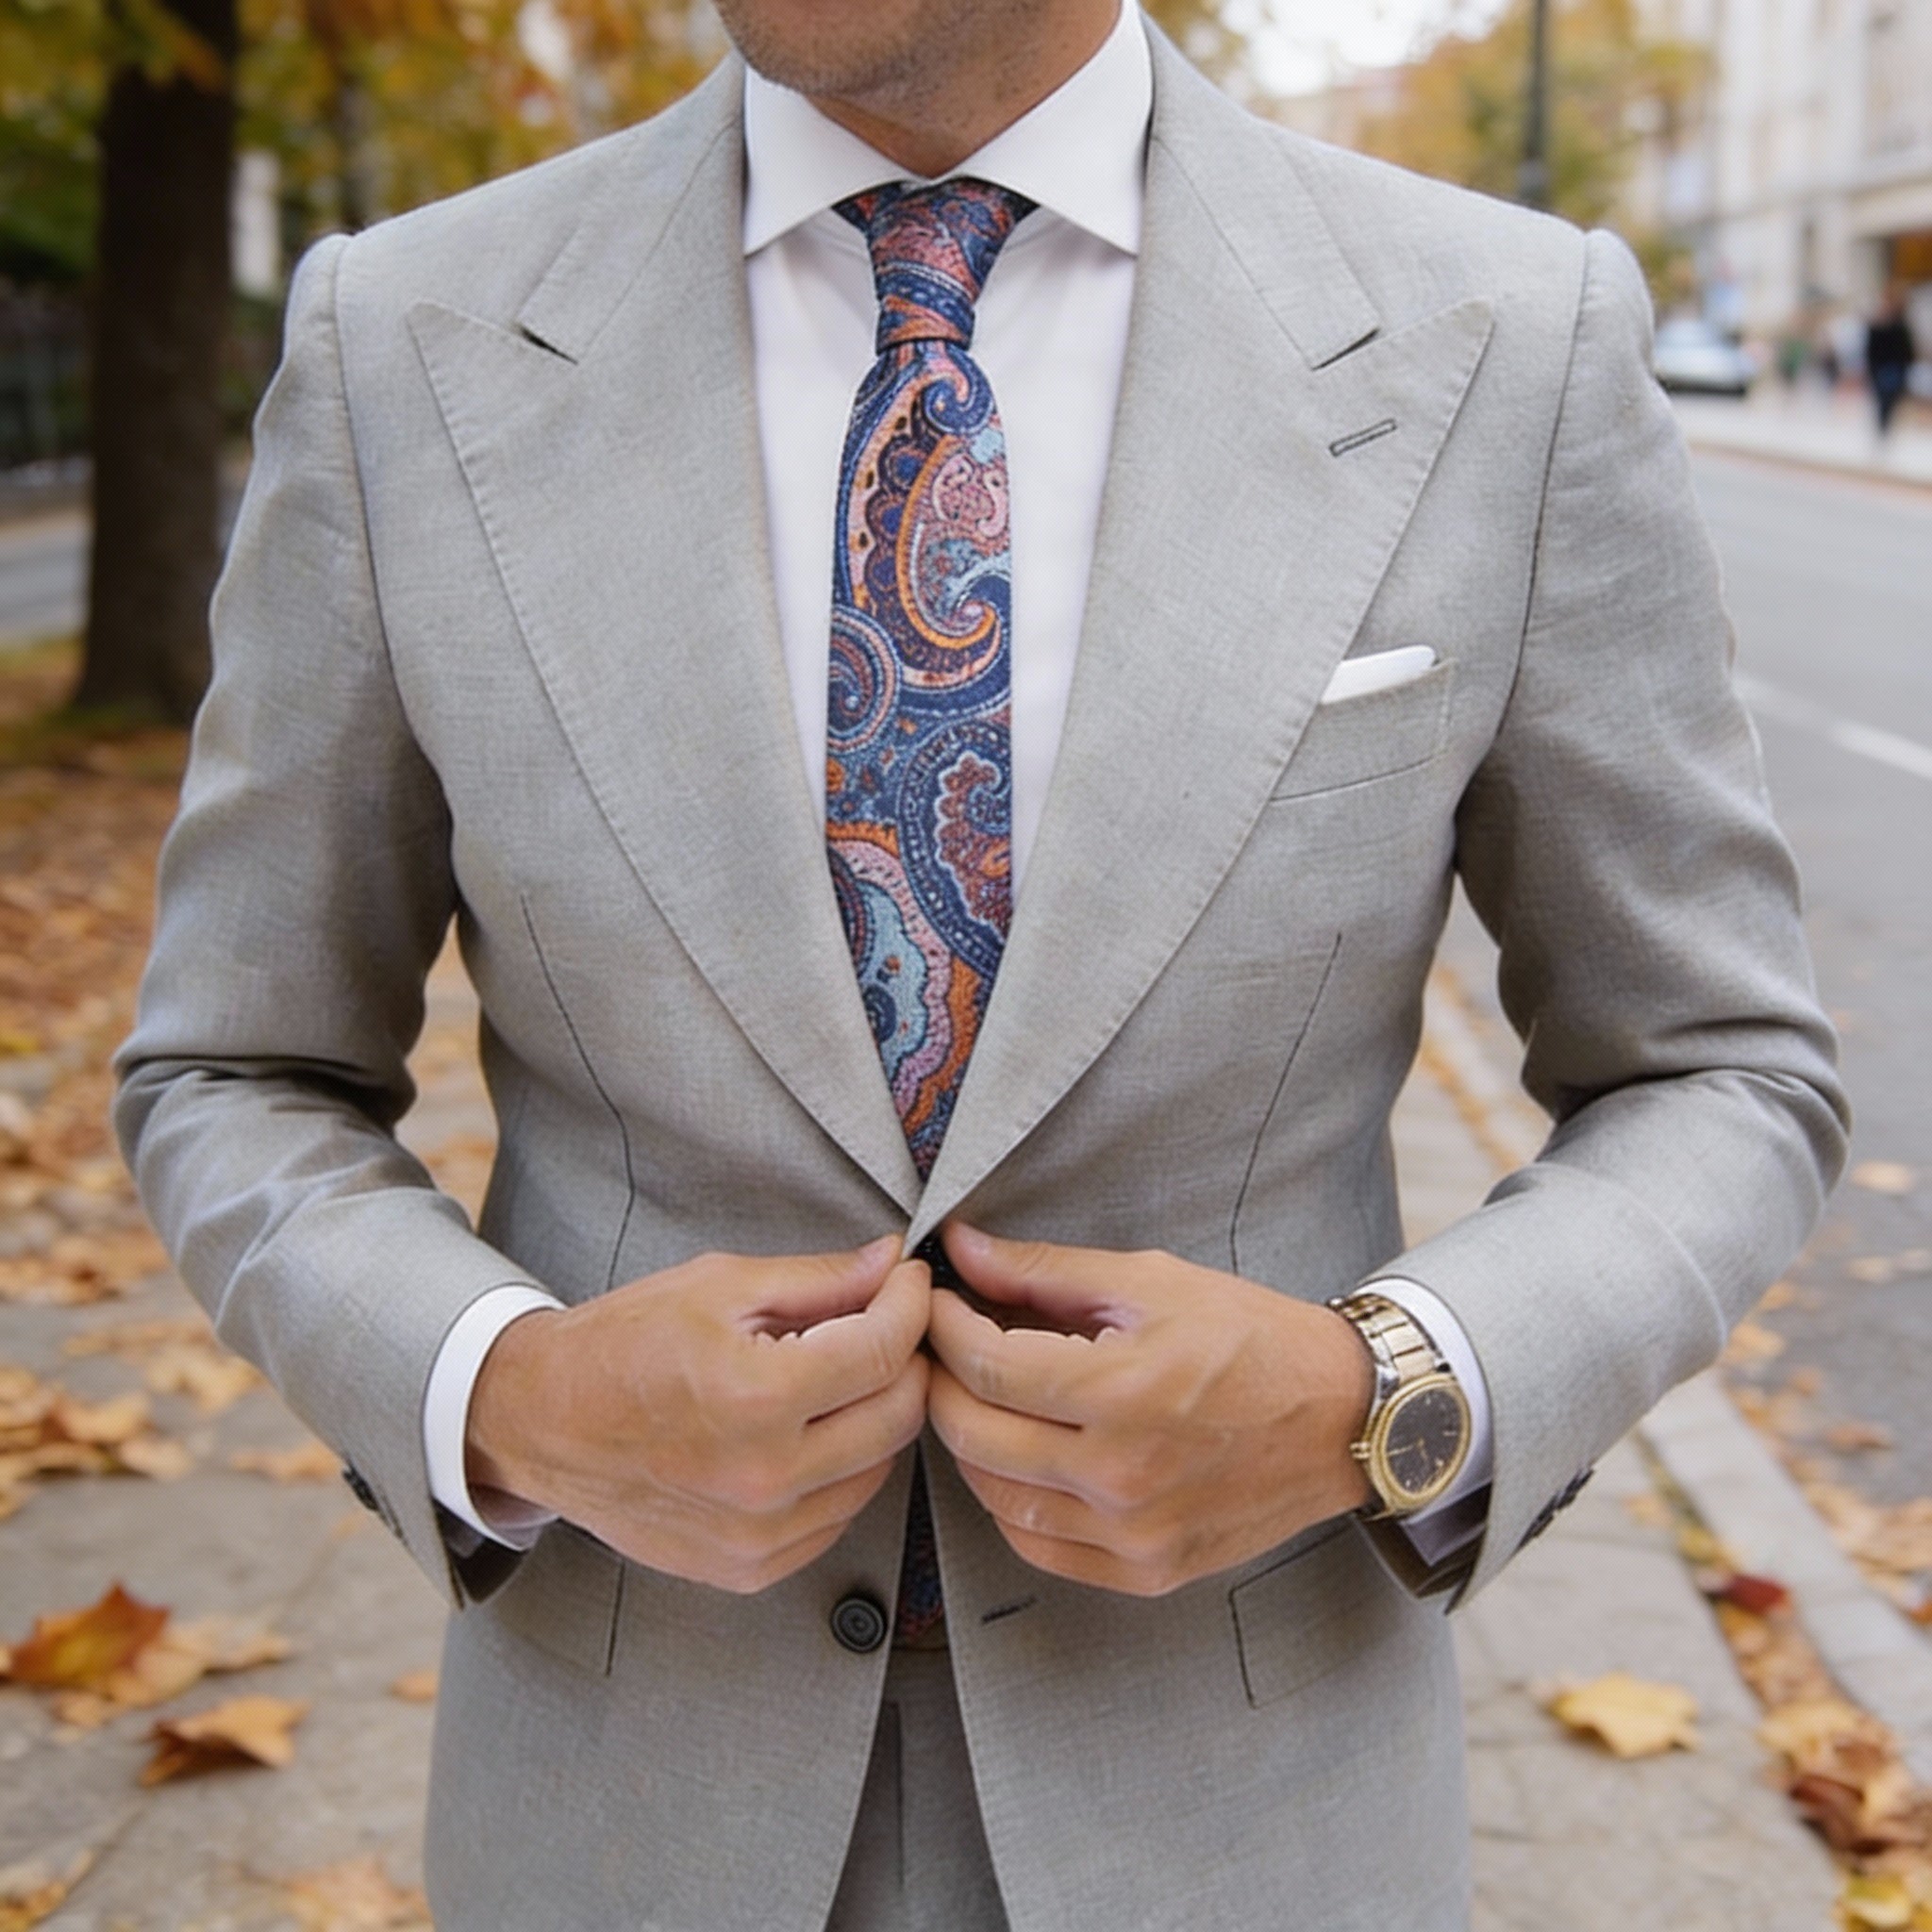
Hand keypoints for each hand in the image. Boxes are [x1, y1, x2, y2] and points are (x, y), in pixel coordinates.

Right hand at [466, 1237, 930, 1592]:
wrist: (541, 1420)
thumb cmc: (623, 1343)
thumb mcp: (720, 1285)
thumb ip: (819, 1279)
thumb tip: (891, 1262)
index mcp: (757, 1397)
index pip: (884, 1351)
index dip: (910, 1305)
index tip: (907, 1282)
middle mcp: (764, 1477)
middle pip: (897, 1415)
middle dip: (906, 1358)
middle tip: (885, 1322)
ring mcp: (758, 1534)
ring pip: (877, 1469)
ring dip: (876, 1415)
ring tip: (840, 1375)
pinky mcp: (749, 1568)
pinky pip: (836, 1516)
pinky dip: (841, 1470)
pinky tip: (808, 1431)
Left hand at [926, 1224, 1374, 1595]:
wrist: (1342, 1417)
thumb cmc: (1253, 1339)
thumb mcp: (1151, 1281)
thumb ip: (1044, 1272)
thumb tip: (962, 1250)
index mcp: (1123, 1391)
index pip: (985, 1365)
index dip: (943, 1327)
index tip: (935, 1302)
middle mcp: (1122, 1475)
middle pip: (975, 1435)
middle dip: (941, 1382)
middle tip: (942, 1347)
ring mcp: (1133, 1534)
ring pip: (995, 1498)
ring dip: (970, 1444)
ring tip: (979, 1398)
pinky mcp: (1147, 1571)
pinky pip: (1039, 1547)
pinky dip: (1011, 1503)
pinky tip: (1021, 1459)